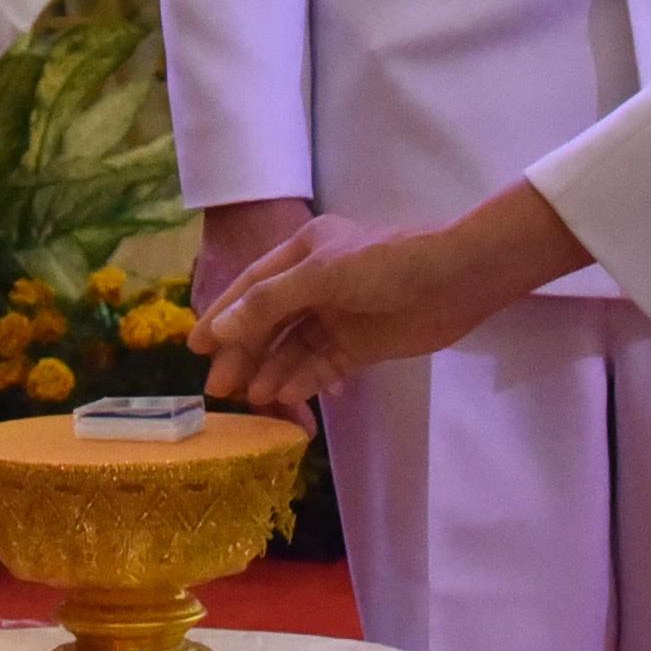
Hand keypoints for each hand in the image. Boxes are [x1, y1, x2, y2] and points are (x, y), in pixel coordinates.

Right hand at [195, 187, 582, 412]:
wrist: (455, 280)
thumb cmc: (385, 264)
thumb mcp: (321, 275)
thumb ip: (270, 303)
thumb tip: (222, 330)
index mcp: (302, 252)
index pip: (252, 287)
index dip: (223, 316)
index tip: (195, 347)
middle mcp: (315, 283)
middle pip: (269, 322)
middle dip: (244, 353)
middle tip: (219, 388)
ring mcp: (338, 315)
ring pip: (293, 348)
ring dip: (271, 371)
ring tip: (253, 398)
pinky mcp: (360, 345)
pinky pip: (321, 366)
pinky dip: (303, 381)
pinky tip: (284, 396)